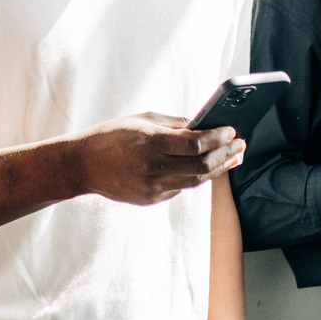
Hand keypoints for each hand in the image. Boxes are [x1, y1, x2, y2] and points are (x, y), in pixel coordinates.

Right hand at [70, 113, 244, 206]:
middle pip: (202, 165)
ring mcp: (152, 187)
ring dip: (217, 168)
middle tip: (239, 144)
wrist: (81, 166)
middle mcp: (153, 168)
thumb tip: (202, 125)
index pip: (196, 143)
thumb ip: (173, 124)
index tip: (232, 130)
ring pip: (196, 181)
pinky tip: (203, 168)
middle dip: (226, 154)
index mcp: (151, 142)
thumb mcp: (140, 120)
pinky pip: (180, 188)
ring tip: (231, 158)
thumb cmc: (109, 136)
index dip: (219, 137)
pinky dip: (194, 177)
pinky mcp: (151, 199)